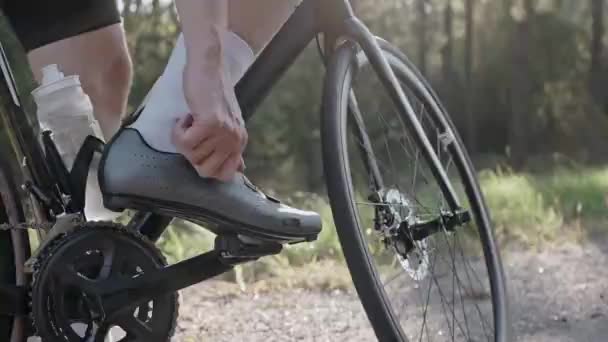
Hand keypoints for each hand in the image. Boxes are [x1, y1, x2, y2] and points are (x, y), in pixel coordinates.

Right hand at [172, 59, 246, 180]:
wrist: (208, 66)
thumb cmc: (211, 93)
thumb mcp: (226, 123)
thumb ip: (230, 147)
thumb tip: (239, 170)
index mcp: (240, 141)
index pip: (224, 176)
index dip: (205, 166)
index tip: (200, 147)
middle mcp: (235, 140)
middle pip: (204, 171)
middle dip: (191, 154)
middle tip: (193, 133)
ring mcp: (224, 132)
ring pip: (191, 156)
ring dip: (183, 137)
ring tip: (191, 119)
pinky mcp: (210, 123)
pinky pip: (184, 143)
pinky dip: (177, 131)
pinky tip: (185, 116)